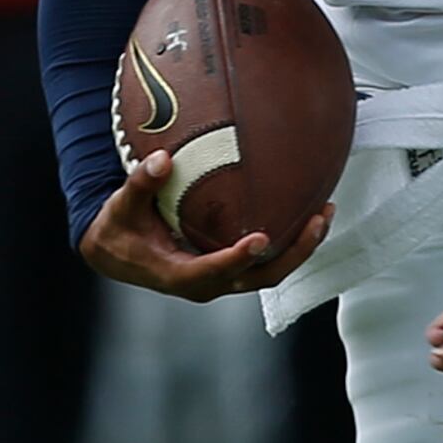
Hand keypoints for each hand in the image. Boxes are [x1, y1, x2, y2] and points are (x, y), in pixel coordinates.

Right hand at [77, 149, 330, 300]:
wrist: (117, 254)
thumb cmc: (119, 228)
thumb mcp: (121, 206)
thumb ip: (141, 183)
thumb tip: (163, 159)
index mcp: (179, 275)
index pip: (214, 271)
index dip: (237, 258)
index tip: (261, 239)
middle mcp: (208, 283)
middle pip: (261, 277)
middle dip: (294, 252)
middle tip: (318, 218)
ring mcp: (223, 278)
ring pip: (271, 271)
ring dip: (301, 246)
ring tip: (325, 212)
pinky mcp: (231, 269)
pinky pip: (267, 260)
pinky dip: (290, 240)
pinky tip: (307, 210)